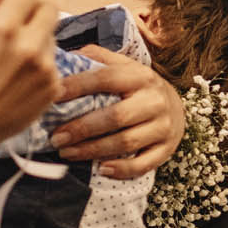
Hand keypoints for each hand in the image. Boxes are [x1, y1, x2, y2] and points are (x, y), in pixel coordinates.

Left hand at [49, 45, 184, 178]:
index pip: (106, 79)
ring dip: (93, 150)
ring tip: (67, 152)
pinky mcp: (166, 148)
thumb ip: (96, 59)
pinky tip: (101, 169)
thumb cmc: (137, 86)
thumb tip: (62, 58)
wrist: (174, 105)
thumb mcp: (123, 67)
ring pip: (126, 142)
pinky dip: (121, 169)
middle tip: (55, 137)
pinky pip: (143, 164)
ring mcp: (162, 126)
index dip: (78, 86)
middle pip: (116, 116)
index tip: (53, 96)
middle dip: (82, 128)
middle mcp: (154, 100)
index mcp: (140, 76)